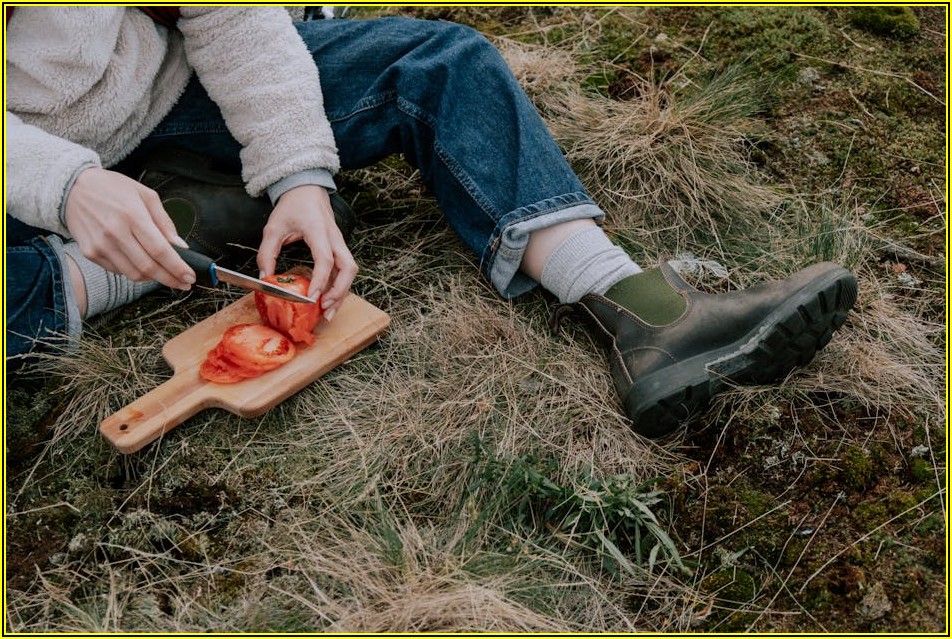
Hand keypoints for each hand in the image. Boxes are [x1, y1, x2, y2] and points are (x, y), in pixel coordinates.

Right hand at [63, 168, 194, 289]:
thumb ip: (165, 222)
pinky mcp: (90, 253)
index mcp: (133, 216)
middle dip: (170, 279)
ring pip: (134, 274)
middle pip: (148, 267)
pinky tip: (141, 263)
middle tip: (184, 283)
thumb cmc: (112, 188)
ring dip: (153, 278)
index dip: (177, 268)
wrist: (71, 187)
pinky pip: (118, 271)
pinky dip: (134, 271)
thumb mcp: (145, 195)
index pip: (160, 251)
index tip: (189, 277)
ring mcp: (100, 245)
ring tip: (165, 274)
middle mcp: (115, 233)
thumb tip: (180, 246)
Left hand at [257, 185, 356, 318]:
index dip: (320, 281)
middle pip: (348, 268)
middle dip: (339, 291)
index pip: (325, 259)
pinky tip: (329, 299)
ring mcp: (339, 243)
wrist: (307, 189)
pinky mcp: (339, 247)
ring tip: (329, 311)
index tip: (312, 299)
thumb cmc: (292, 206)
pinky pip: (344, 269)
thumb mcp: (273, 228)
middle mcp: (334, 238)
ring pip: (350, 271)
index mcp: (318, 230)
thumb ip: (267, 253)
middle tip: (325, 309)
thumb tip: (265, 278)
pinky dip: (339, 286)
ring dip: (342, 292)